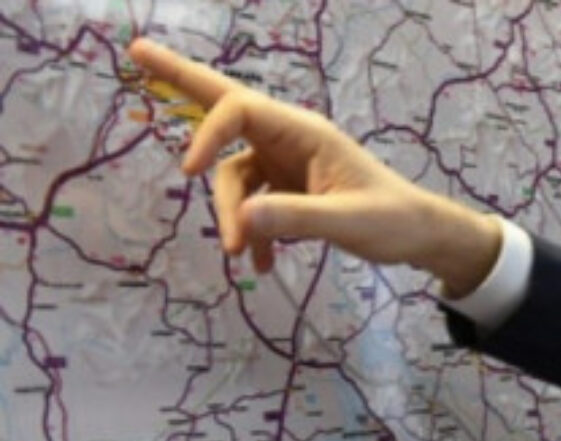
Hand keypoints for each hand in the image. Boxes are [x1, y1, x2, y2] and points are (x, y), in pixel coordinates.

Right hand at [126, 38, 500, 295]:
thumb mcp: (349, 223)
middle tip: (136, 50)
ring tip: (244, 259)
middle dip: (181, 80)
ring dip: (232, 216)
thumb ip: (297, 220)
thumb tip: (242, 220)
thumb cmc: (394, 221)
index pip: (239, 111)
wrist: (420, 237)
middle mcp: (290, 139)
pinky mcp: (286, 189)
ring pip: (233, 178)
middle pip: (225, 106)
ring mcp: (285, 163)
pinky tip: (262, 265)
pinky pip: (251, 204)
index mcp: (306, 132)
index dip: (208, 135)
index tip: (190, 172)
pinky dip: (252, 232)